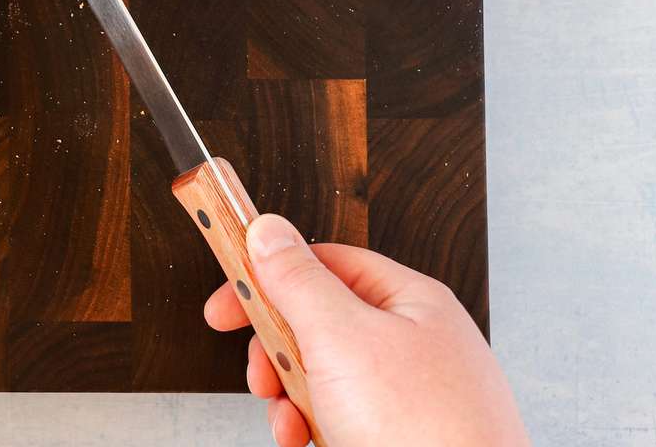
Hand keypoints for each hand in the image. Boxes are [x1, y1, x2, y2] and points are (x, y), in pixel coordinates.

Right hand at [205, 214, 527, 446]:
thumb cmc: (428, 432)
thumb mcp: (343, 338)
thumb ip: (298, 279)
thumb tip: (268, 230)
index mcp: (409, 302)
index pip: (325, 263)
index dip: (269, 276)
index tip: (227, 301)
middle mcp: (410, 344)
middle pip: (316, 322)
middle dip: (276, 350)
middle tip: (261, 371)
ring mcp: (404, 394)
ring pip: (321, 375)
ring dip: (289, 396)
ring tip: (290, 418)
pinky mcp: (395, 435)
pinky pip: (336, 416)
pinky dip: (309, 426)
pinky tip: (304, 439)